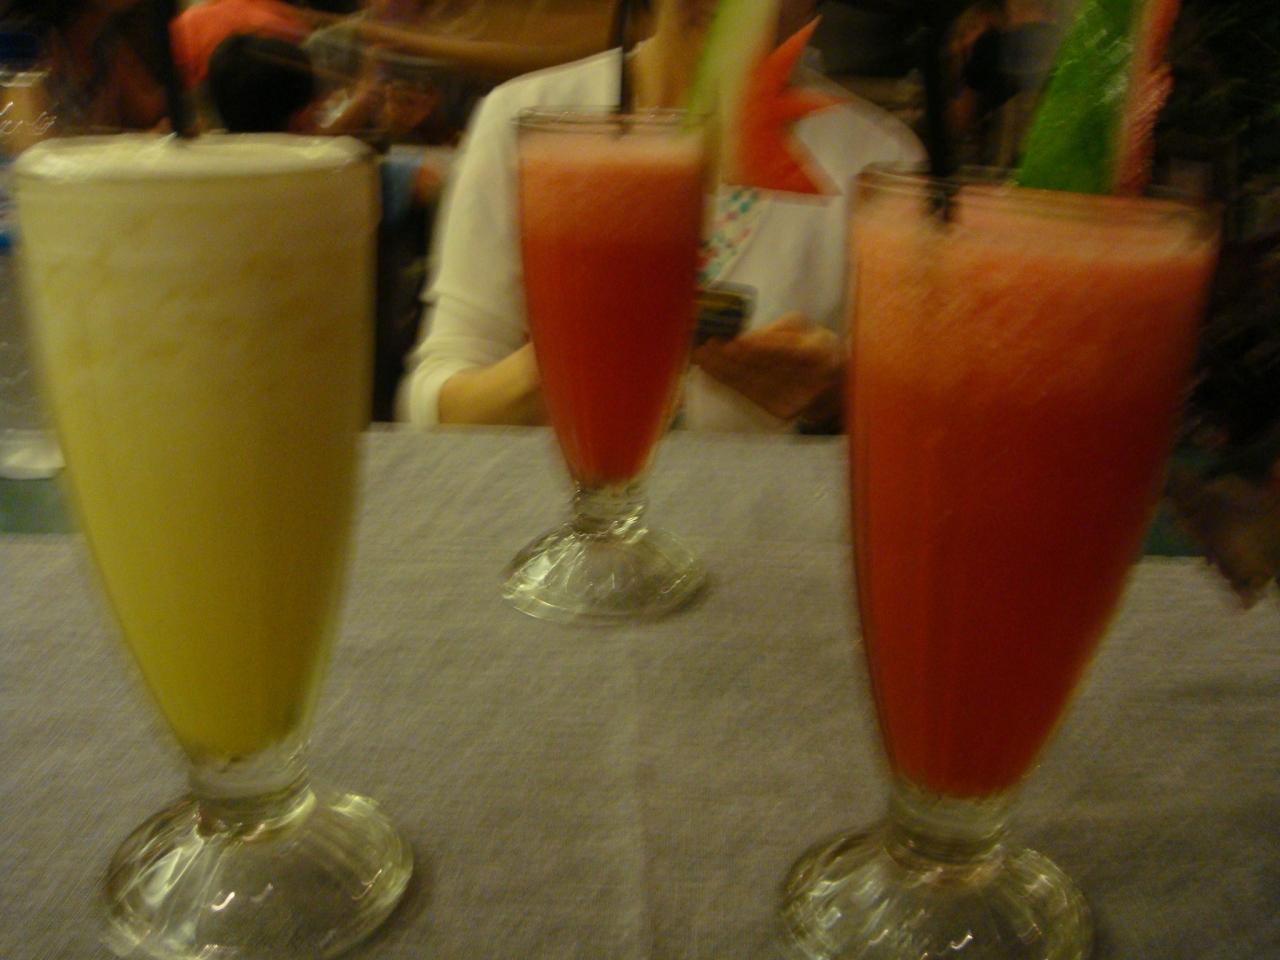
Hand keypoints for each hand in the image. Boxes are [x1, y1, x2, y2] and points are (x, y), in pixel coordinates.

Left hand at [692, 312, 843, 422]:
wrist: (836, 384)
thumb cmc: (813, 345)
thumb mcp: (802, 328)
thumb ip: (775, 331)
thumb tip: (742, 340)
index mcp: (819, 353)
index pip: (786, 350)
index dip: (758, 347)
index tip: (732, 342)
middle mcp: (810, 380)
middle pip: (765, 368)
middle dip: (731, 358)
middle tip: (704, 348)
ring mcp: (797, 400)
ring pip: (754, 384)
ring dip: (724, 372)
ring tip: (702, 358)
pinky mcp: (784, 412)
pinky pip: (751, 395)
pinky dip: (730, 383)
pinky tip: (713, 372)